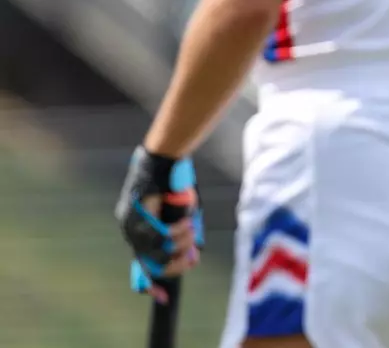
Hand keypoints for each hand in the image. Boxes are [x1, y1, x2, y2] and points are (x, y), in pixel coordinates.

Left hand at [116, 149, 202, 291]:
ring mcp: (132, 224)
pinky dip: (177, 234)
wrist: (165, 157)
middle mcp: (130, 230)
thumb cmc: (175, 181)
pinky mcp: (139, 215)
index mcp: (138, 231)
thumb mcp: (180, 213)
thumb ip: (182, 233)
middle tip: (192, 258)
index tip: (164, 296)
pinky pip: (159, 235)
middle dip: (175, 264)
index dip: (151, 282)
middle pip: (150, 263)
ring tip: (191, 232)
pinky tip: (187, 226)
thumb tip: (192, 255)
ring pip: (156, 250)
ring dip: (179, 245)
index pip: (141, 264)